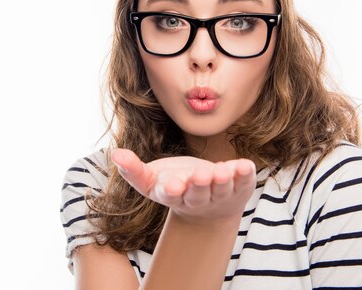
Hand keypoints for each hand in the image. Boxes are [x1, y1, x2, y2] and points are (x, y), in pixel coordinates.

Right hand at [110, 148, 256, 223]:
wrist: (208, 207)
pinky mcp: (240, 188)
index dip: (173, 190)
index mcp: (174, 195)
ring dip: (223, 181)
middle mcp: (198, 199)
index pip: (172, 195)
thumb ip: (133, 169)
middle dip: (200, 185)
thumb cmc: (175, 185)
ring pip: (222, 190)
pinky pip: (244, 183)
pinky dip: (245, 175)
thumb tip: (115, 154)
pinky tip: (246, 165)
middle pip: (198, 194)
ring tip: (223, 171)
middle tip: (201, 175)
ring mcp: (220, 195)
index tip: (173, 185)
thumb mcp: (152, 180)